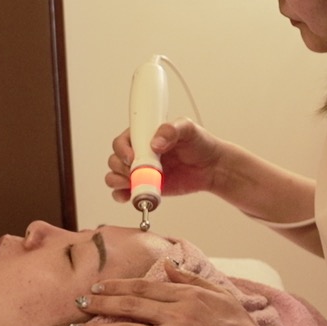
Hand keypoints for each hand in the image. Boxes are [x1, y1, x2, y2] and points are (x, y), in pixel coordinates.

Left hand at [74, 260, 267, 325]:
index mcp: (186, 296)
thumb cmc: (238, 325)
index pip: (143, 287)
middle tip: (78, 304)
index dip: (116, 287)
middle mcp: (176, 314)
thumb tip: (169, 264)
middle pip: (129, 306)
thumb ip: (191, 279)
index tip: (97, 287)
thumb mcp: (218, 293)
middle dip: (100, 304)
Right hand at [105, 119, 229, 203]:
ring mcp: (140, 171)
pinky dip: (122, 195)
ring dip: (117, 181)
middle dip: (120, 167)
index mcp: (143, 136)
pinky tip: (129, 196)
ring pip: (115, 176)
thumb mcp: (188, 129)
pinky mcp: (145, 187)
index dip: (122, 150)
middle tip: (135, 172)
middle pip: (115, 160)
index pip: (122, 141)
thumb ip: (171, 130)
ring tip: (132, 183)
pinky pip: (124, 193)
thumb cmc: (199, 144)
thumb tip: (155, 144)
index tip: (132, 157)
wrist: (211, 167)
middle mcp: (138, 153)